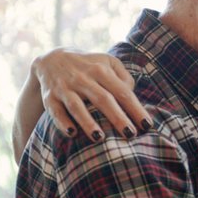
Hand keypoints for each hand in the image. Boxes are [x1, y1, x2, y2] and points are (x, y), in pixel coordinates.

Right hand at [33, 48, 147, 140]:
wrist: (51, 59)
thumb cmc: (89, 65)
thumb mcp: (107, 62)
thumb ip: (123, 77)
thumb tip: (131, 94)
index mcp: (101, 70)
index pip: (122, 92)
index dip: (135, 109)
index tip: (147, 125)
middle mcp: (83, 78)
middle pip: (103, 99)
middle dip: (117, 117)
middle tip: (130, 134)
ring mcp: (65, 87)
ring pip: (76, 106)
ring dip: (87, 122)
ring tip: (99, 138)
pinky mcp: (49, 96)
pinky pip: (55, 110)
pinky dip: (62, 122)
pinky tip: (72, 133)